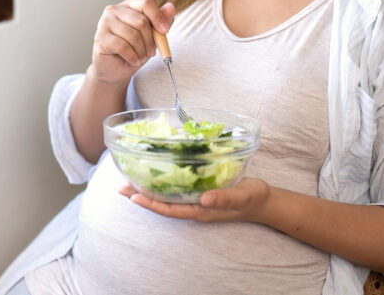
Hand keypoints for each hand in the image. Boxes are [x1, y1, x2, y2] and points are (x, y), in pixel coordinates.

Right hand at [89, 0, 174, 85]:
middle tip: (151, 52)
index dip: (158, 17)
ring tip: (141, 57)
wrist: (115, 70)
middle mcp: (114, 10)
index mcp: (128, 5)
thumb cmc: (133, 50)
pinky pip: (123, 46)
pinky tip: (133, 60)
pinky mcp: (100, 38)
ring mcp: (104, 23)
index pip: (146, 3)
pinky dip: (133, 57)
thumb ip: (161, 21)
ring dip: (142, 51)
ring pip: (133, 35)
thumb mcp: (151, 36)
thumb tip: (171, 7)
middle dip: (150, 41)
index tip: (165, 31)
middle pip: (141, 21)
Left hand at [119, 178, 270, 222]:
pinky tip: (154, 174)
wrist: (262, 200)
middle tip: (121, 187)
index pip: (170, 209)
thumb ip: (225, 198)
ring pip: (167, 197)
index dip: (151, 203)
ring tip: (129, 181)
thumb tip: (204, 199)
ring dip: (148, 190)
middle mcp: (194, 206)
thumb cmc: (252, 198)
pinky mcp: (199, 191)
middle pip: (162, 204)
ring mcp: (196, 200)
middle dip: (142, 196)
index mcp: (201, 210)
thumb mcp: (242, 196)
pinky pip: (176, 189)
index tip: (133, 196)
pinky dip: (162, 183)